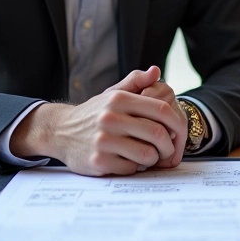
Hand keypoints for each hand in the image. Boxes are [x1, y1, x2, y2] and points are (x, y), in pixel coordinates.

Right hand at [10, 66, 187, 175]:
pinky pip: (131, 169)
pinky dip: (135, 168)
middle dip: (169, 145)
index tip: (179, 133)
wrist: (60, 131)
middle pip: (158, 133)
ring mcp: (103, 140)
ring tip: (148, 155)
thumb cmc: (94, 113)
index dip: (177, 123)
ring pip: (147, 154)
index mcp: (119, 99)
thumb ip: (136, 81)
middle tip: (168, 150)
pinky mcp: (98, 161)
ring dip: (153, 159)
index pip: (162, 110)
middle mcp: (110, 117)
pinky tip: (128, 161)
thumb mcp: (113, 92)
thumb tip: (156, 71)